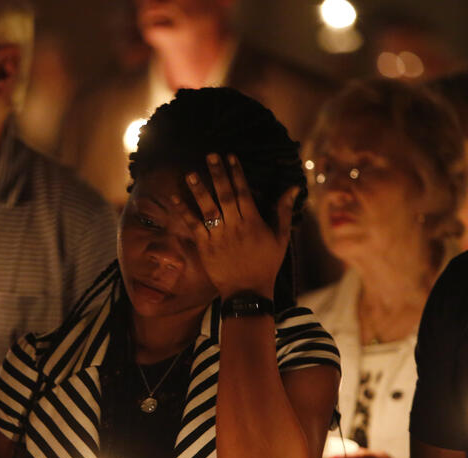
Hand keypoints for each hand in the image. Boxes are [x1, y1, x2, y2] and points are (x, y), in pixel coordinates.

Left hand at [177, 153, 297, 299]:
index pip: (244, 192)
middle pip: (225, 195)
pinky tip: (175, 197)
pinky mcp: (205, 247)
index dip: (237, 173)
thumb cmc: (266, 264)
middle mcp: (235, 226)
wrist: (248, 292)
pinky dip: (184, 211)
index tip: (230, 156)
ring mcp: (218, 236)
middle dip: (217, 174)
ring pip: (208, 208)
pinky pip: (193, 226)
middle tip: (210, 155)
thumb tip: (293, 188)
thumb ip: (283, 211)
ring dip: (198, 190)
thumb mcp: (280, 238)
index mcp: (253, 222)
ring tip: (190, 173)